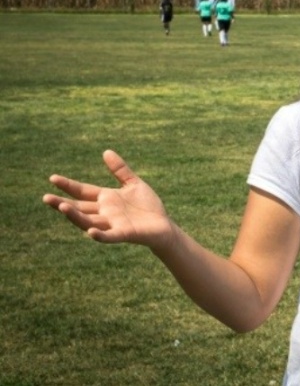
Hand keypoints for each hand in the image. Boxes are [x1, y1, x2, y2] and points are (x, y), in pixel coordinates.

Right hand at [42, 150, 173, 249]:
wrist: (164, 226)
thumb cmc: (148, 207)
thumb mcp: (133, 184)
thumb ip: (120, 170)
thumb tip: (106, 151)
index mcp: (106, 199)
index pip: (83, 191)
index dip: (68, 185)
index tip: (52, 178)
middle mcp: (105, 212)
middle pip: (80, 208)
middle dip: (63, 204)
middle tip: (46, 198)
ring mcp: (113, 224)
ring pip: (88, 221)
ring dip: (75, 216)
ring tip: (62, 207)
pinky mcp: (124, 234)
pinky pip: (109, 236)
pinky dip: (100, 235)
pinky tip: (91, 232)